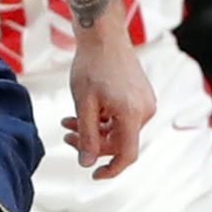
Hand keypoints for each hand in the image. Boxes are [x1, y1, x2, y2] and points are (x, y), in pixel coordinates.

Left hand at [64, 4, 154, 179]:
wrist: (103, 36)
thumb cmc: (91, 66)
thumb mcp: (83, 104)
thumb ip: (86, 135)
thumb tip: (86, 162)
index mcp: (132, 114)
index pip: (127, 154)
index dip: (111, 169)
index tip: (93, 175)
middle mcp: (144, 110)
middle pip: (119, 142)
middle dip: (92, 143)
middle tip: (66, 136)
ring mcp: (145, 102)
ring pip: (119, 130)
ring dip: (94, 130)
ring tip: (68, 121)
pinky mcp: (141, 96)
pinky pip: (123, 118)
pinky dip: (104, 119)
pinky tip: (84, 113)